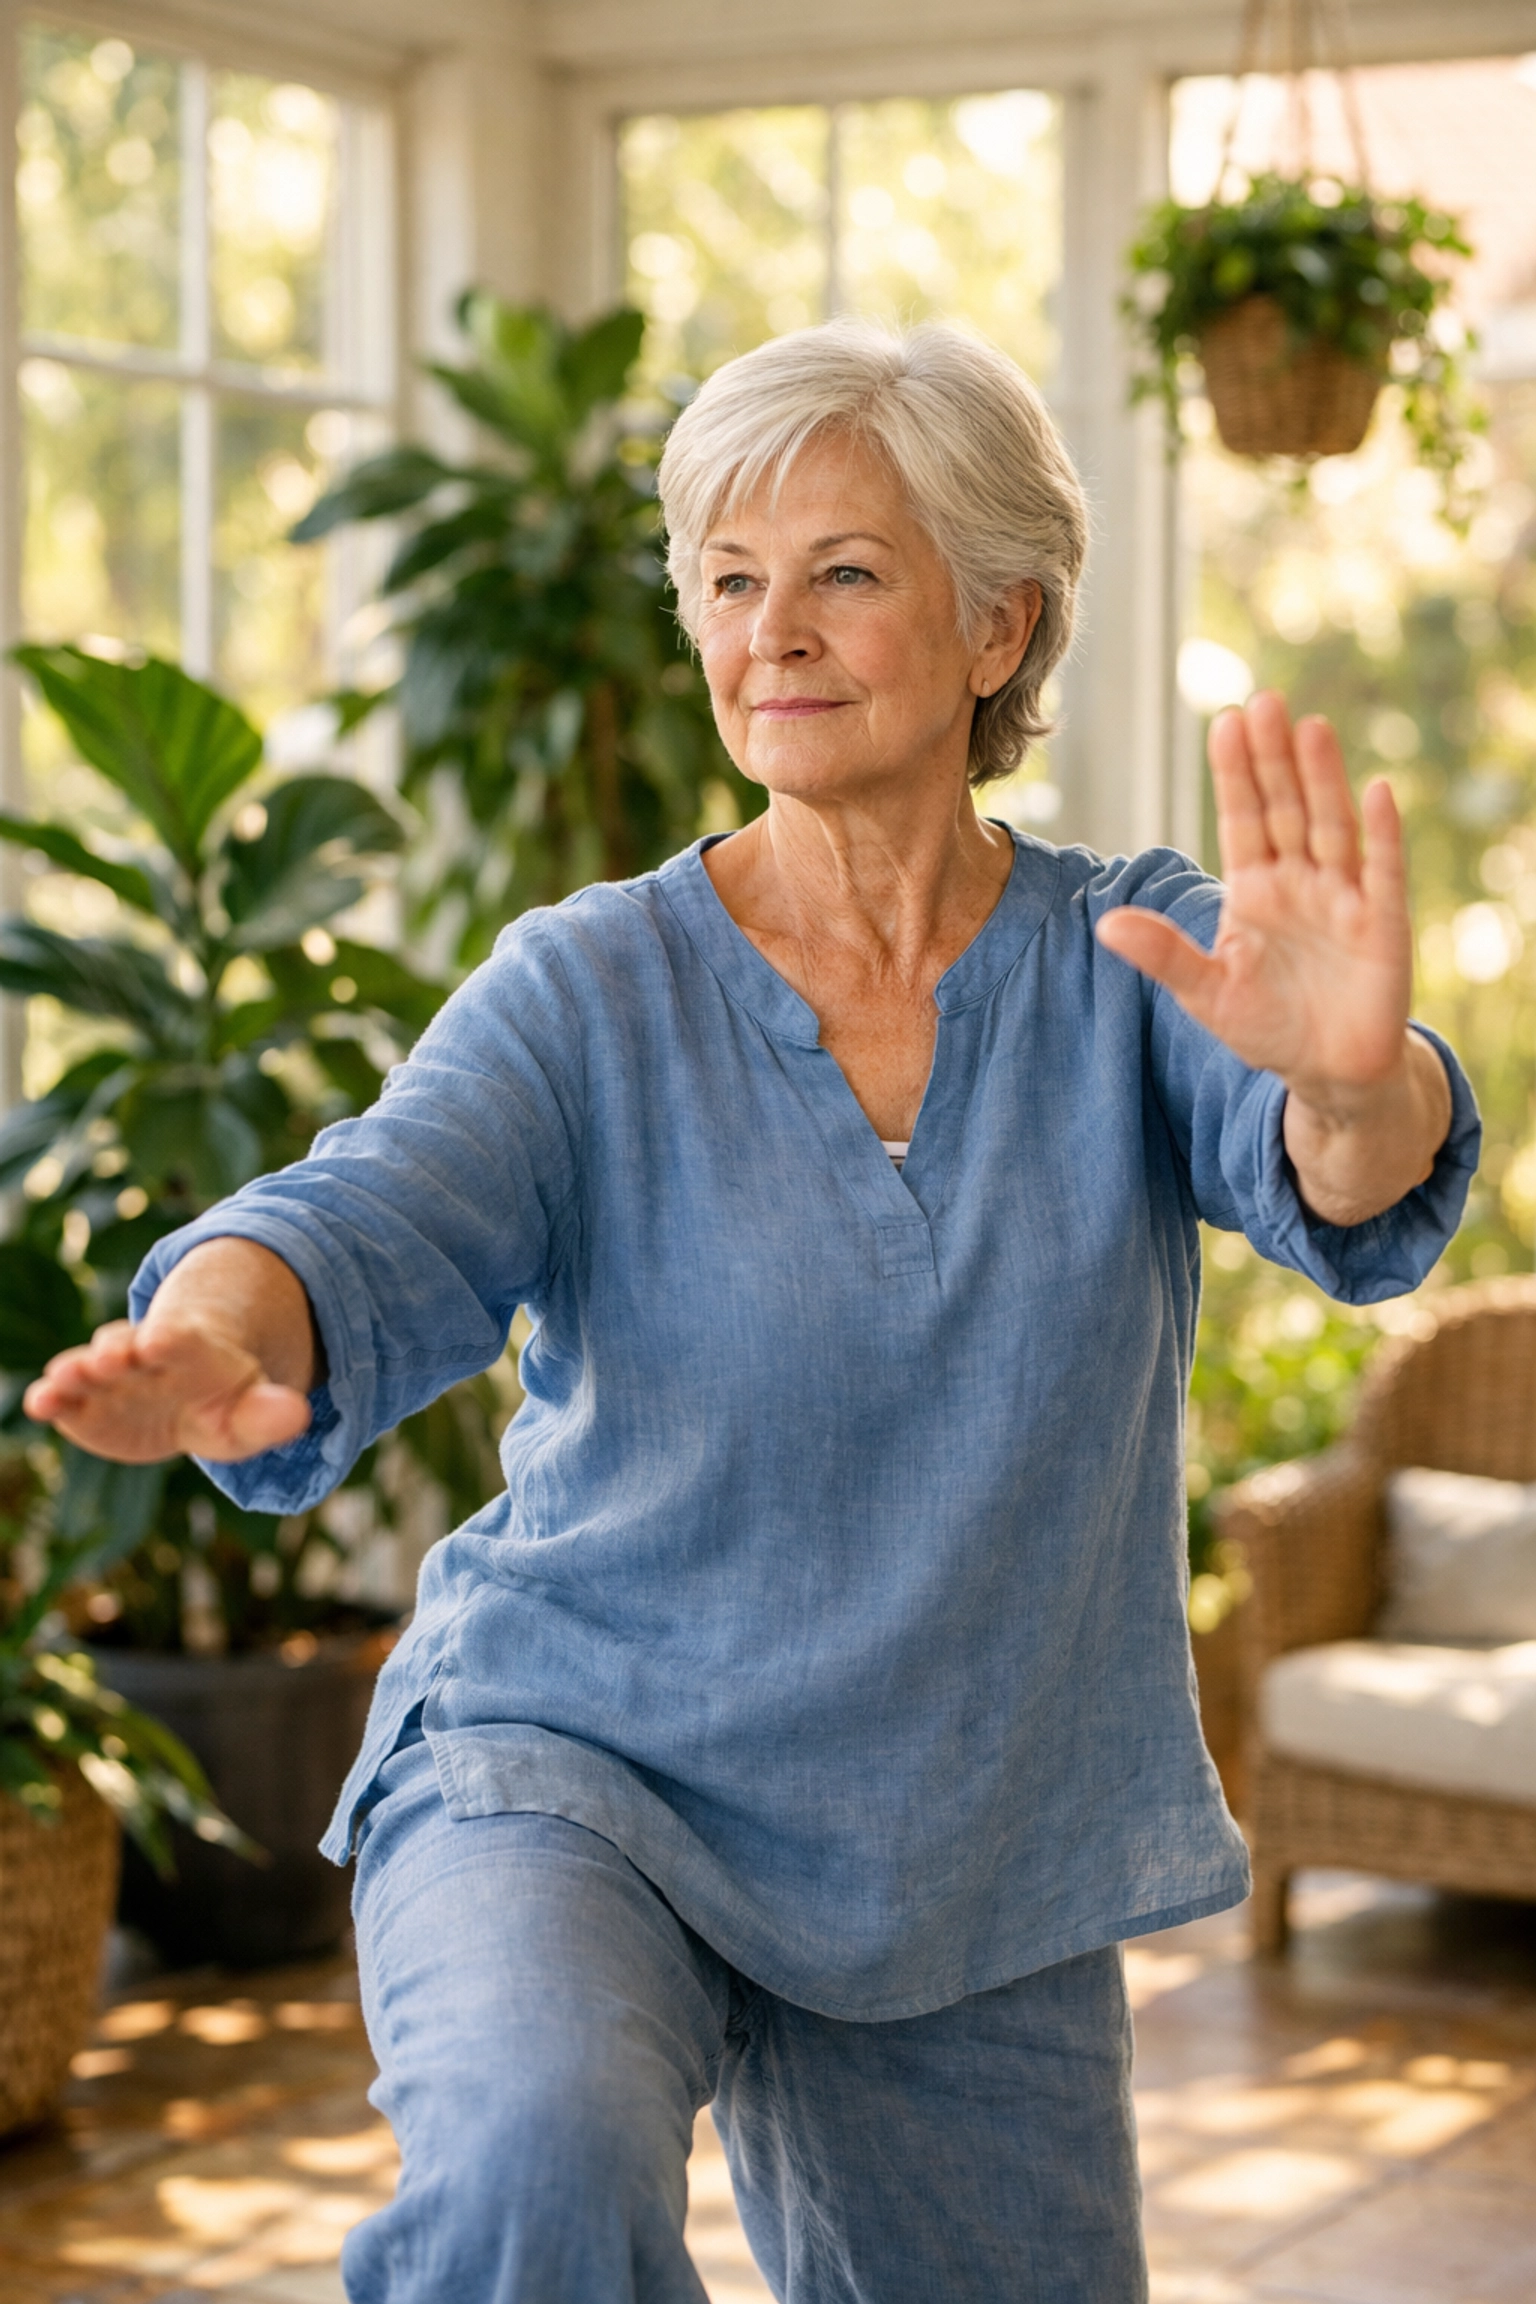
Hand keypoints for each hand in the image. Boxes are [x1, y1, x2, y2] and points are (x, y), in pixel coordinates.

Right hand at [25, 1315, 310, 1463]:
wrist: (189, 1396)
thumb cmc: (225, 1401)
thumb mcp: (250, 1414)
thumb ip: (268, 1416)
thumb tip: (299, 1413)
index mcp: (193, 1351)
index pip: (183, 1340)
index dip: (170, 1339)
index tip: (156, 1340)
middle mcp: (144, 1355)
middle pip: (128, 1345)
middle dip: (116, 1350)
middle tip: (107, 1358)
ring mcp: (110, 1376)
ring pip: (89, 1366)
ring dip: (77, 1371)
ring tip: (62, 1379)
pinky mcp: (83, 1402)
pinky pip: (62, 1396)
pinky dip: (50, 1398)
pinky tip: (40, 1404)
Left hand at [1097, 693, 1409, 1099]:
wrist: (1326, 1070)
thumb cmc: (1264, 1025)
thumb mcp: (1205, 993)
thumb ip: (1164, 955)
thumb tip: (1105, 924)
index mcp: (1253, 889)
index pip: (1242, 819)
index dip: (1235, 774)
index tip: (1225, 722)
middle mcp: (1299, 881)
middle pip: (1286, 809)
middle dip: (1274, 759)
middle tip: (1264, 701)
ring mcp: (1343, 897)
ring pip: (1331, 827)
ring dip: (1322, 780)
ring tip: (1310, 727)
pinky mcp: (1382, 924)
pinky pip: (1383, 872)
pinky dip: (1383, 834)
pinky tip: (1378, 791)